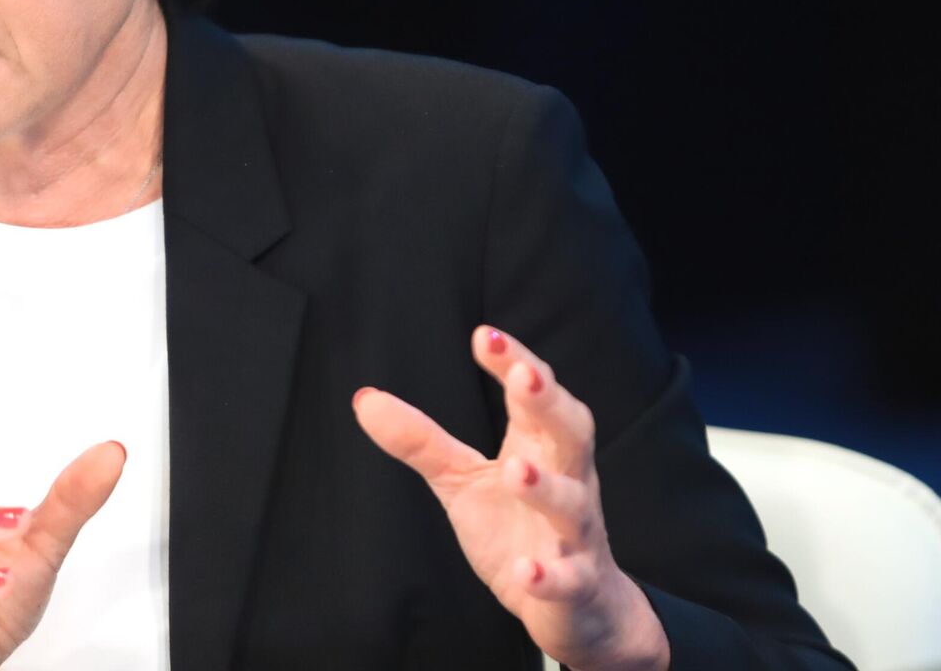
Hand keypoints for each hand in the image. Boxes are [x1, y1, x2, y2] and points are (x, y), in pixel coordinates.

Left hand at [352, 326, 667, 670]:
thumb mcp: (463, 480)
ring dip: (546, 487)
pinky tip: (527, 570)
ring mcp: (575, 533)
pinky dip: (550, 574)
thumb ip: (422, 440)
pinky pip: (569, 577)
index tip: (484, 335)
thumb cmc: (518, 526)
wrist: (575, 604)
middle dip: (548, 403)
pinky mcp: (576, 583)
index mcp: (541, 445)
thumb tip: (364, 398)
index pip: (534, 394)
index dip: (515, 362)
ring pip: (572, 504)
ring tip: (515, 469)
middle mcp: (568, 479)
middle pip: (570, 432)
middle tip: (524, 376)